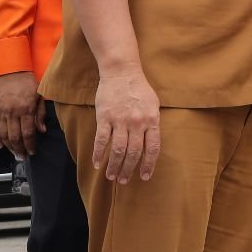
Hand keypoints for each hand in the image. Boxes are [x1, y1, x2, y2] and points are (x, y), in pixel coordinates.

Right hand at [0, 71, 45, 157]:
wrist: (9, 68)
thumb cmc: (26, 80)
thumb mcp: (39, 94)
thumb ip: (40, 114)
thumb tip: (42, 130)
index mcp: (26, 109)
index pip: (28, 133)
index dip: (30, 145)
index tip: (32, 152)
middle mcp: (12, 112)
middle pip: (15, 137)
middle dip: (19, 149)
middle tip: (22, 156)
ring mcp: (0, 111)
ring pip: (3, 135)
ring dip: (9, 146)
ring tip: (14, 152)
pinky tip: (1, 145)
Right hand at [92, 69, 160, 183]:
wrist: (121, 71)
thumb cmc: (139, 88)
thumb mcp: (153, 104)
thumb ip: (153, 124)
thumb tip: (151, 144)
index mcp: (152, 120)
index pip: (152, 149)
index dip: (148, 165)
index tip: (144, 177)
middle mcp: (137, 122)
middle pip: (134, 153)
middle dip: (129, 170)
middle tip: (124, 180)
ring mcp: (120, 120)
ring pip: (118, 150)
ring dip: (114, 166)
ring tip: (111, 176)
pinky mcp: (105, 117)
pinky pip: (101, 140)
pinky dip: (99, 154)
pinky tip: (97, 163)